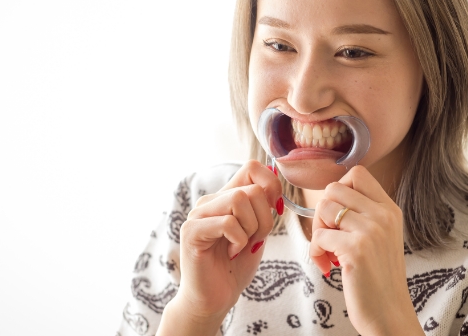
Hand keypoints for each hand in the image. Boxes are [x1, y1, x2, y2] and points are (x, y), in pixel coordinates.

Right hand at [160, 160, 282, 335]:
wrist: (213, 300)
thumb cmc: (235, 267)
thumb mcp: (257, 232)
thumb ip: (262, 209)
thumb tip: (275, 187)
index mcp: (226, 197)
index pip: (252, 167)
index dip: (271, 186)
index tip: (273, 212)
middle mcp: (210, 200)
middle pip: (252, 188)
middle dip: (265, 218)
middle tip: (254, 240)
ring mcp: (199, 214)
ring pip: (240, 200)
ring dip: (251, 229)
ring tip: (240, 246)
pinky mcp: (192, 231)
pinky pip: (228, 223)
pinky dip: (238, 241)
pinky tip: (231, 253)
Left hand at [309, 166, 423, 335]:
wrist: (389, 314)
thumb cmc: (378, 278)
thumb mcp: (380, 237)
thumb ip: (364, 214)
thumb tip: (330, 195)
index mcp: (390, 209)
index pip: (357, 174)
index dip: (338, 190)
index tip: (337, 216)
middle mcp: (383, 215)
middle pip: (334, 188)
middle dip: (322, 212)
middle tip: (328, 236)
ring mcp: (371, 231)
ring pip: (323, 208)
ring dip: (317, 231)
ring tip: (328, 252)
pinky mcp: (356, 249)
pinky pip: (319, 236)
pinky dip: (316, 251)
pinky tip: (327, 266)